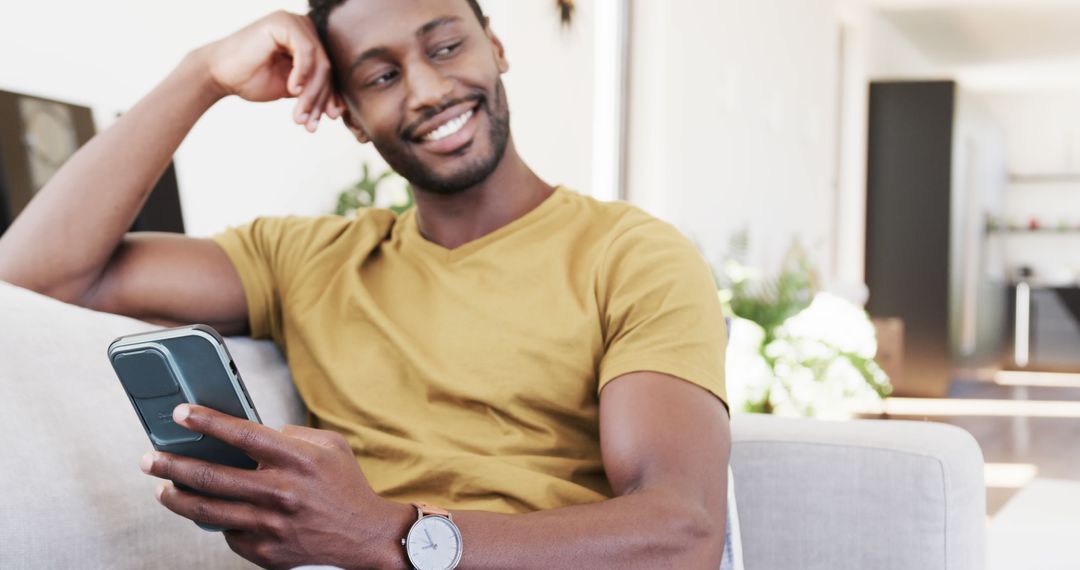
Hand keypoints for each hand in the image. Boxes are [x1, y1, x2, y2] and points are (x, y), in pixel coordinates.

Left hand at [140, 403, 410, 568]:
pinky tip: (210, 514)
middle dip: (171, 465)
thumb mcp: (329, 447)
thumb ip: (292, 435)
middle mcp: (280, 491)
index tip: (179, 414)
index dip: (206, 422)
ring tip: (162, 488)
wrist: (366, 537)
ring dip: (177, 498)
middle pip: (210, 476)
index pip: (241, 434)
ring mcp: (270, 525)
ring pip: (207, 511)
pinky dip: (217, 523)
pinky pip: (228, 535)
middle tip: (149, 459)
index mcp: (296, 459)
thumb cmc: (346, 486)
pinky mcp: (266, 552)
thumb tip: (253, 433)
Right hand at [194, 10, 342, 131]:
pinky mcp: (284, 22)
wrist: (218, 74)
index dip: (330, 96)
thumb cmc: (252, 80)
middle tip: (311, 124)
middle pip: (326, 68)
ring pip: (319, 63)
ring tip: (300, 116)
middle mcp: (305, 28)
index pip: (328, 71)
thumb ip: (313, 90)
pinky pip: (306, 52)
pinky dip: (302, 74)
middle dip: (320, 99)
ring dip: (311, 94)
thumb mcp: (292, 89)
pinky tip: (292, 91)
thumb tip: (340, 108)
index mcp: (309, 42)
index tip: (330, 118)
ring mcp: (295, 22)